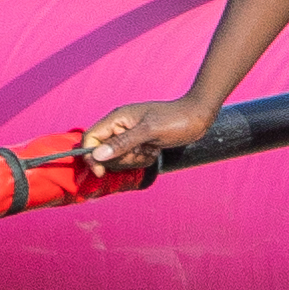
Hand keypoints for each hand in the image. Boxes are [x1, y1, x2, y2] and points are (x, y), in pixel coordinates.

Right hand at [79, 94, 221, 174]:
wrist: (197, 117)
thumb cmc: (176, 120)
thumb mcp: (149, 132)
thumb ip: (122, 143)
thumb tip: (97, 155)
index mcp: (117, 118)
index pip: (91, 138)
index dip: (91, 156)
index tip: (101, 172)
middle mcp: (120, 126)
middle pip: (104, 153)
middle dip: (122, 159)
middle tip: (141, 151)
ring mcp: (129, 136)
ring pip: (119, 158)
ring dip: (135, 159)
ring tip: (151, 149)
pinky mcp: (139, 143)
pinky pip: (132, 159)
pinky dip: (143, 159)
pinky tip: (155, 150)